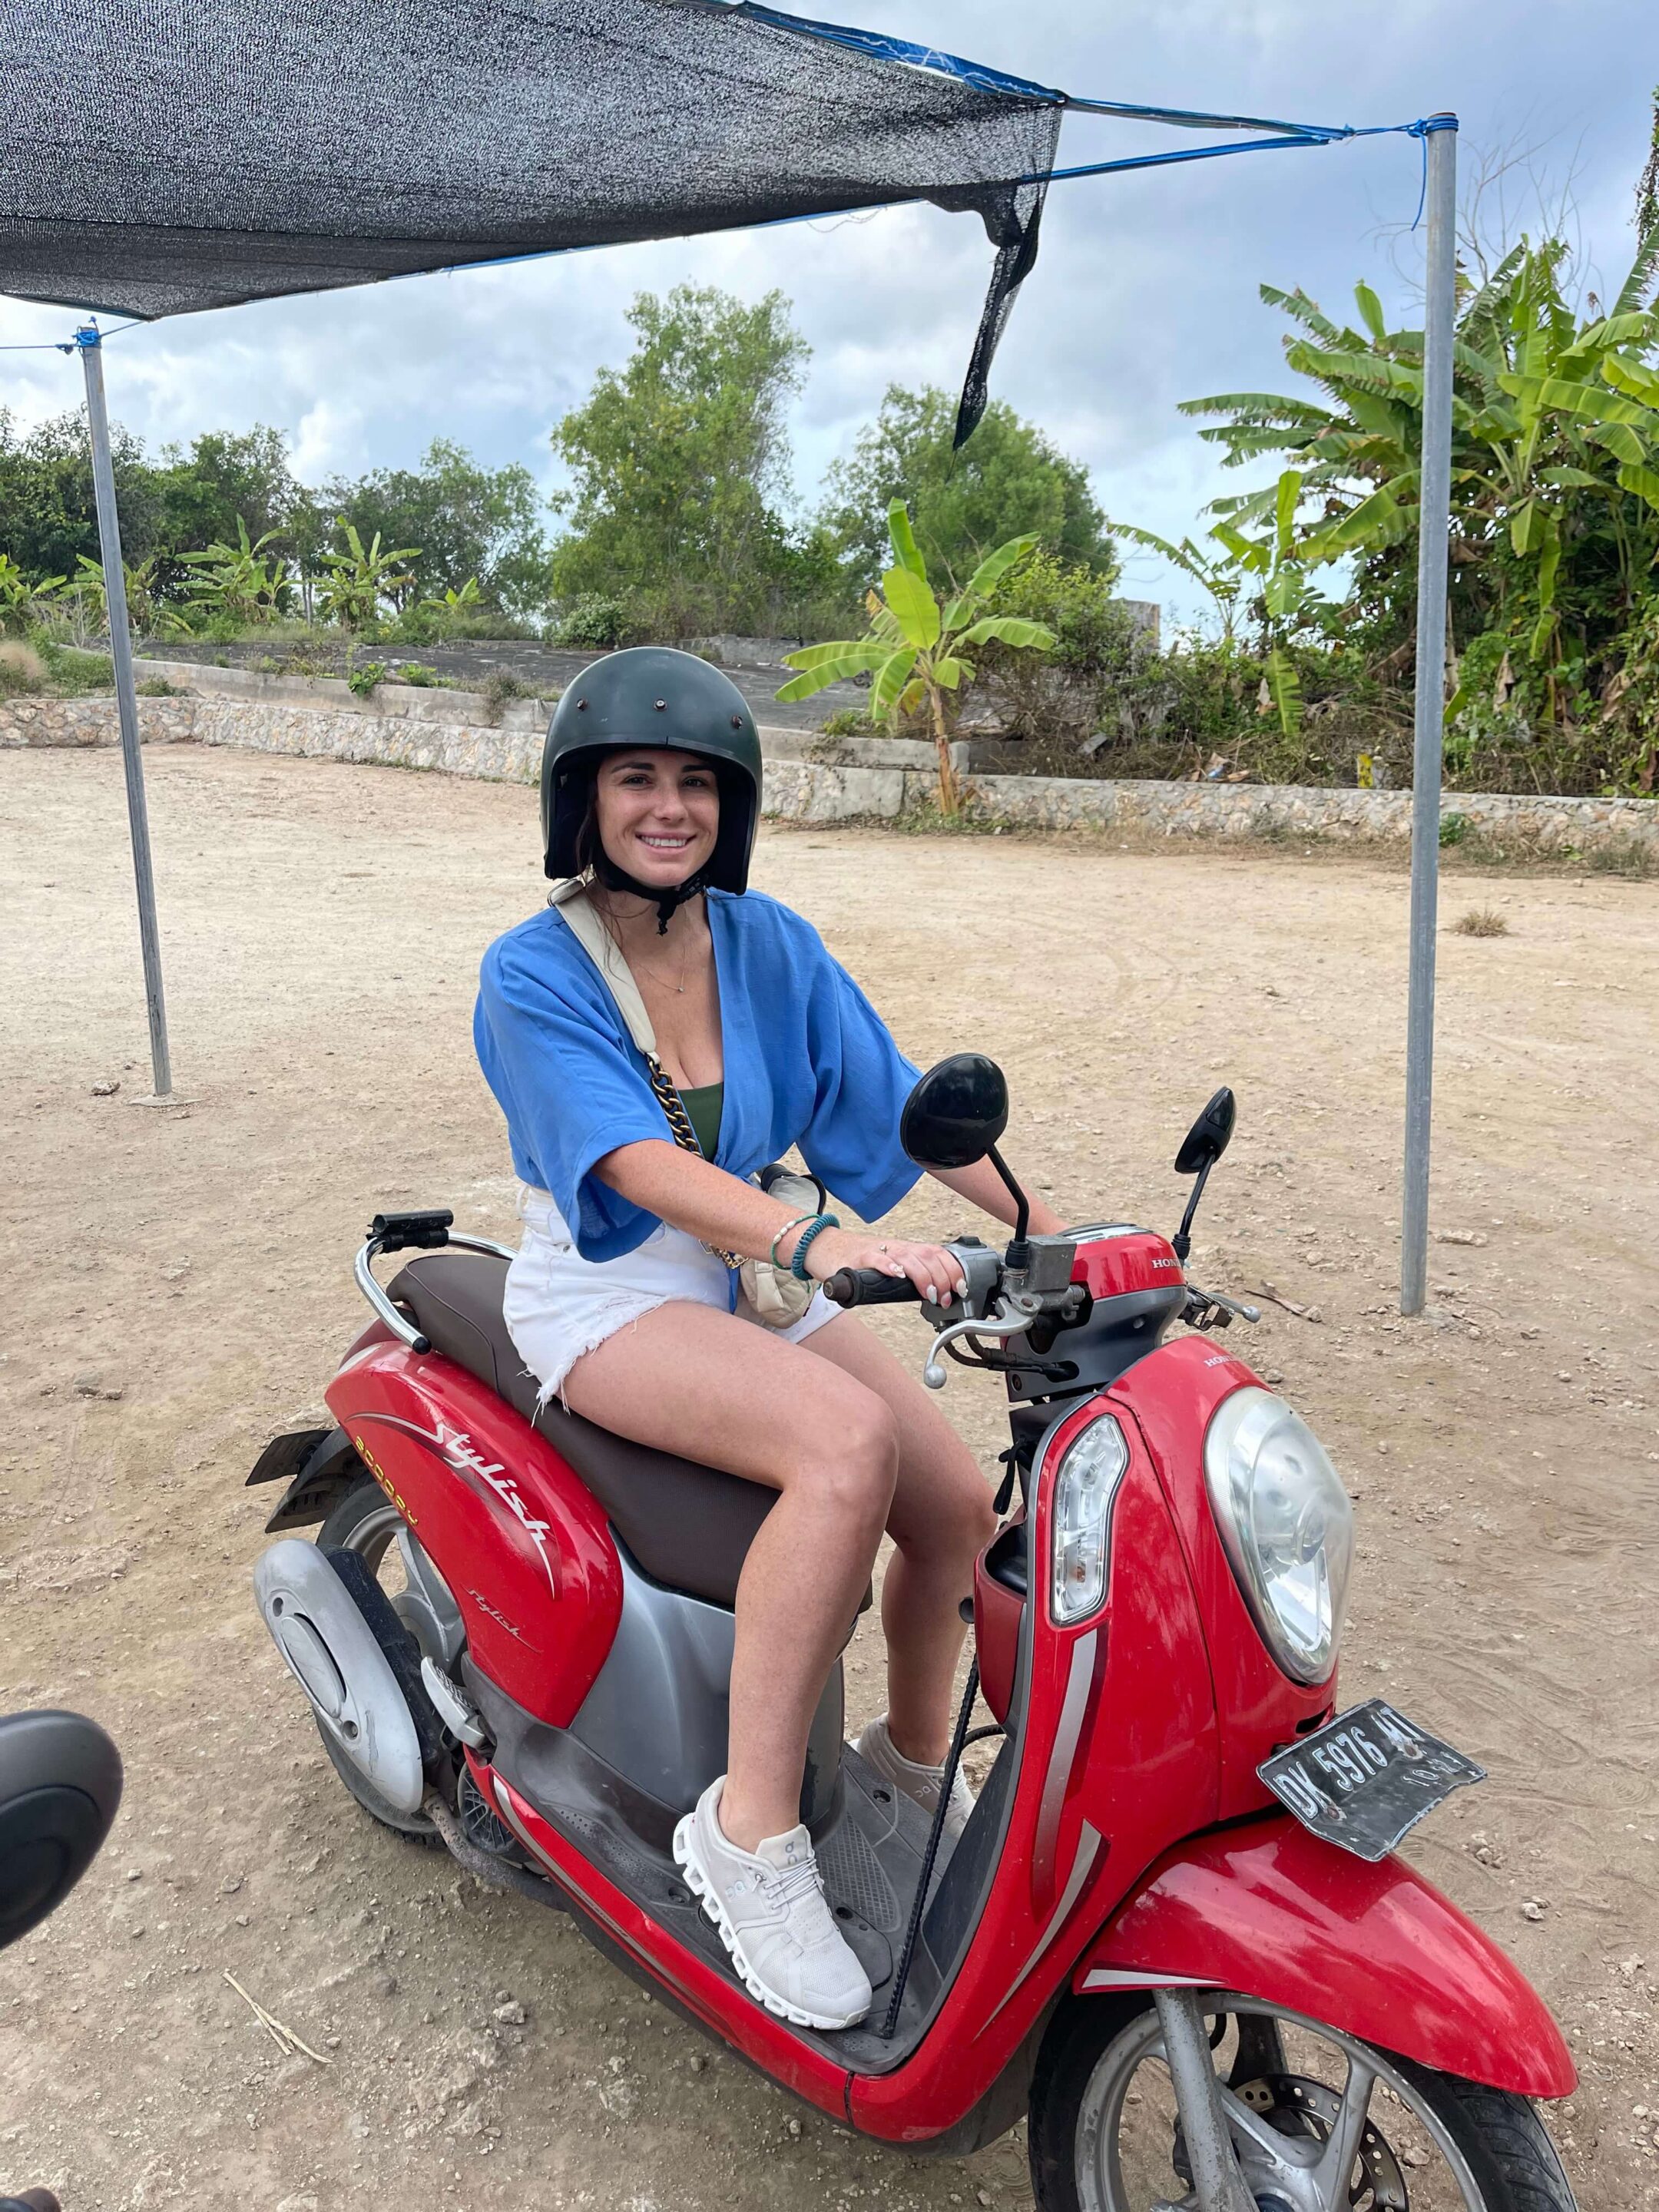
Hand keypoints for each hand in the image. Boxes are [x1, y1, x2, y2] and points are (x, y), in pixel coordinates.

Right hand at [801, 1227, 968, 1303]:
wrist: (828, 1247)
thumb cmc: (861, 1260)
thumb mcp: (892, 1266)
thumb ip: (911, 1276)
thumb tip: (937, 1295)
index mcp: (907, 1250)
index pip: (938, 1253)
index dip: (953, 1269)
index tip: (961, 1288)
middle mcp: (897, 1248)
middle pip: (928, 1255)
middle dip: (943, 1277)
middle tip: (945, 1298)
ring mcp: (879, 1251)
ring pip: (908, 1257)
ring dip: (923, 1276)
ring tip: (930, 1293)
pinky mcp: (860, 1257)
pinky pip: (877, 1259)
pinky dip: (889, 1266)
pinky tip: (897, 1275)